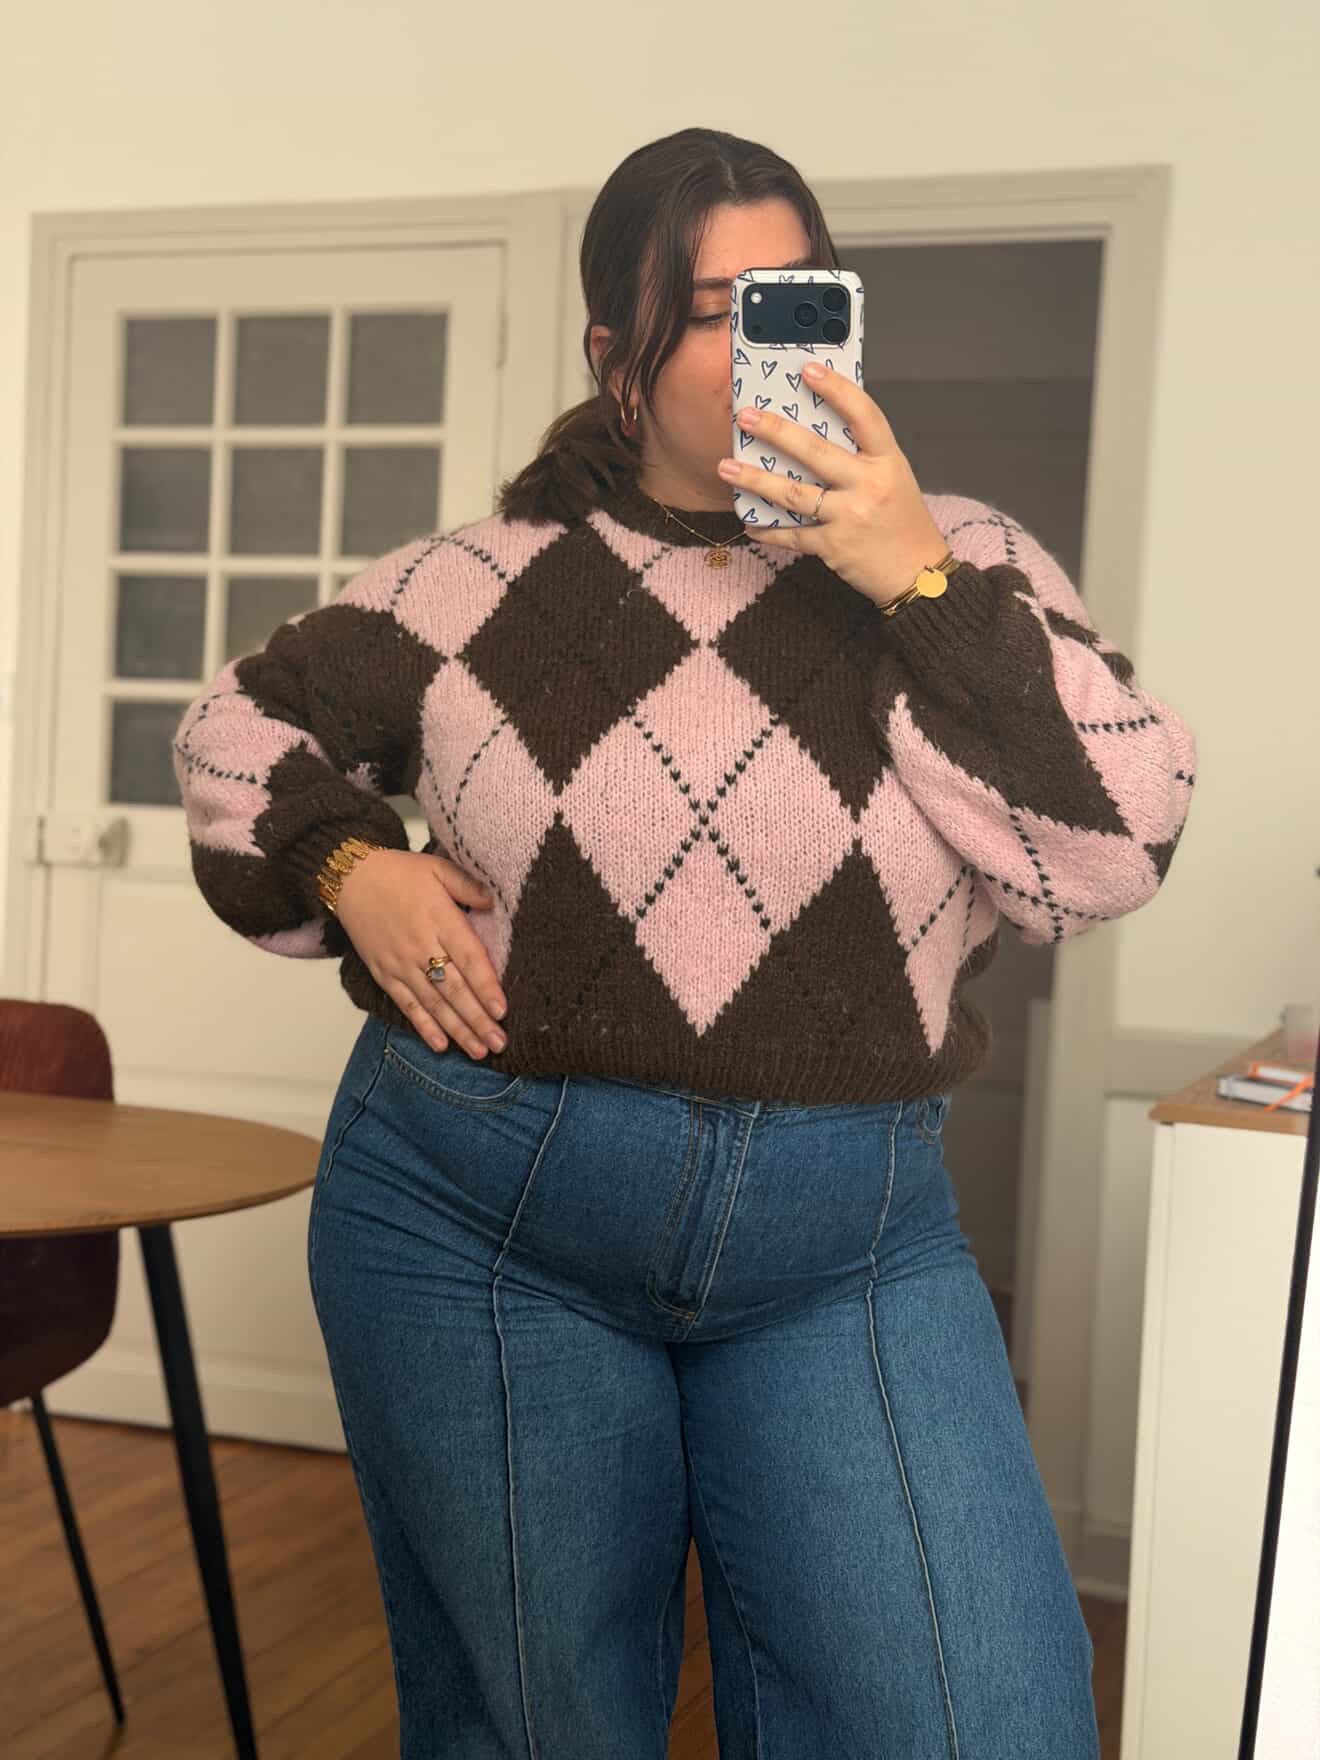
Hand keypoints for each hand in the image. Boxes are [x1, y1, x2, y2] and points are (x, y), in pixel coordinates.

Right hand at [335, 850, 508, 1059]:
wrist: (350, 878)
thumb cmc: (399, 873)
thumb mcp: (438, 868)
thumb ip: (468, 886)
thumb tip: (493, 903)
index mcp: (440, 920)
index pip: (469, 959)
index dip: (486, 987)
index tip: (502, 1011)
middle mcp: (421, 947)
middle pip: (454, 989)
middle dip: (478, 1020)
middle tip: (499, 1043)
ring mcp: (401, 964)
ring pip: (433, 1003)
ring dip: (457, 1030)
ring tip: (478, 1052)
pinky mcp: (384, 973)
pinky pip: (406, 1005)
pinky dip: (423, 1026)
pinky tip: (440, 1045)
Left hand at [716, 361, 949, 606]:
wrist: (917, 573)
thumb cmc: (903, 522)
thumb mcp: (894, 478)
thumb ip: (863, 457)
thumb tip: (817, 430)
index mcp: (887, 461)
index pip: (863, 415)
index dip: (836, 389)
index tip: (808, 369)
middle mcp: (869, 485)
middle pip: (816, 451)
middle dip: (776, 431)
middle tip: (746, 417)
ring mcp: (850, 516)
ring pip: (794, 493)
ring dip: (756, 480)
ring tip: (727, 467)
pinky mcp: (833, 545)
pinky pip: (792, 534)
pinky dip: (769, 530)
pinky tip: (750, 524)